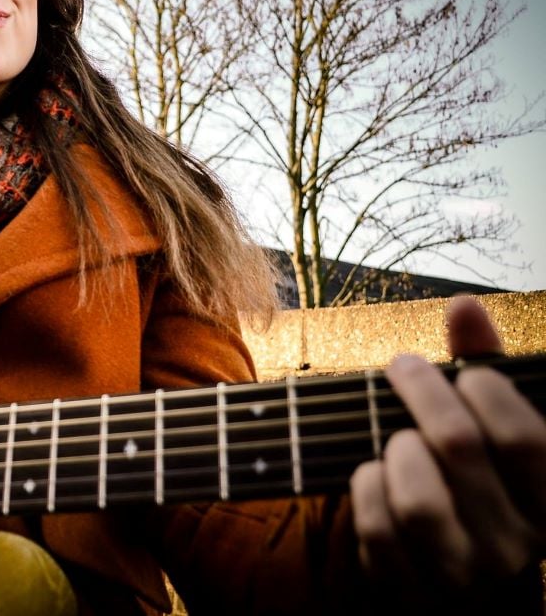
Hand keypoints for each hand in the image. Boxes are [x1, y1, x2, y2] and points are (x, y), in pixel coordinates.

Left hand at [350, 297, 545, 609]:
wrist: (442, 567)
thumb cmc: (469, 477)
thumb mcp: (490, 424)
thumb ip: (484, 365)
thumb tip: (464, 305)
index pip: (526, 436)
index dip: (485, 387)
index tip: (462, 371)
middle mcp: (516, 545)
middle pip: (459, 447)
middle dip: (422, 394)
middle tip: (404, 370)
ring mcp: (463, 574)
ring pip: (416, 495)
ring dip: (395, 449)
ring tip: (396, 439)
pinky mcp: (411, 591)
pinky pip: (376, 526)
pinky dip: (365, 488)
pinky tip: (373, 475)